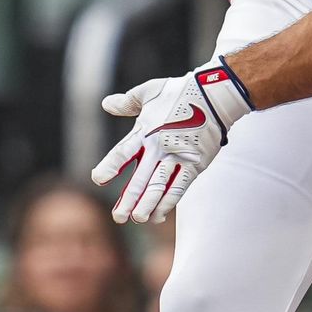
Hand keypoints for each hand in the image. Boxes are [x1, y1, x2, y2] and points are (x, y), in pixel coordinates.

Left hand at [92, 59, 253, 223]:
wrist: (214, 96)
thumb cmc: (180, 91)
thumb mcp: (149, 91)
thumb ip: (127, 102)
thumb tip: (106, 104)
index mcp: (145, 131)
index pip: (123, 152)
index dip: (110, 167)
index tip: (98, 180)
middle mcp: (159, 147)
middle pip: (140, 178)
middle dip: (128, 199)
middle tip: (118, 217)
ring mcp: (177, 158)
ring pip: (159, 187)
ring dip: (147, 205)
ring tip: (137, 220)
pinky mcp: (193, 165)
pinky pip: (179, 187)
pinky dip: (168, 202)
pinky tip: (158, 215)